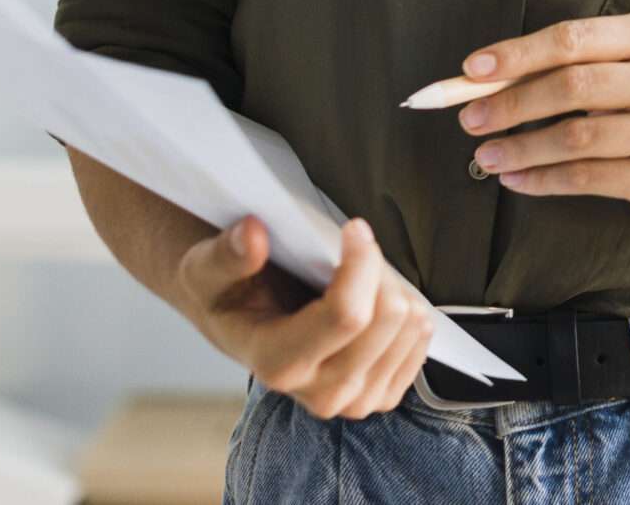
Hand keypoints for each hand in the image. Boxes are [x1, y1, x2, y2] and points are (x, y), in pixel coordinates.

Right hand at [174, 215, 433, 420]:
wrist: (243, 324)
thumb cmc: (228, 293)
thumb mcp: (206, 269)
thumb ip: (226, 254)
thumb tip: (253, 235)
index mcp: (277, 365)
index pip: (348, 315)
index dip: (362, 261)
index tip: (353, 228)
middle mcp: (320, 395)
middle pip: (389, 318)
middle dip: (378, 270)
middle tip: (353, 253)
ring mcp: (355, 401)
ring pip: (411, 327)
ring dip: (392, 289)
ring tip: (359, 280)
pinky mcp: (382, 396)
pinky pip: (422, 342)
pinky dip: (406, 311)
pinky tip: (374, 303)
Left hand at [456, 12, 629, 231]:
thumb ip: (580, 66)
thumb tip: (492, 78)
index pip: (576, 38)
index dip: (518, 53)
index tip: (472, 70)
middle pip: (573, 85)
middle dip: (511, 102)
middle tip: (469, 117)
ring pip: (575, 136)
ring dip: (520, 146)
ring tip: (485, 153)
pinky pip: (588, 177)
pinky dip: (542, 179)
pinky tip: (517, 179)